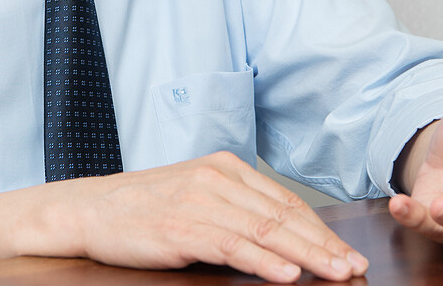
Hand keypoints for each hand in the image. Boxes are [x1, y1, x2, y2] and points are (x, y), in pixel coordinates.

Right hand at [72, 152, 366, 281]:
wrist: (88, 209)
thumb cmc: (143, 209)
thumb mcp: (195, 197)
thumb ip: (236, 211)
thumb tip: (283, 241)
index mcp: (225, 168)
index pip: (285, 202)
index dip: (320, 231)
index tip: (347, 254)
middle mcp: (216, 179)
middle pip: (282, 216)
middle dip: (323, 246)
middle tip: (354, 269)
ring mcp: (199, 202)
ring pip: (264, 230)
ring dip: (305, 256)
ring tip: (334, 274)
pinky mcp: (180, 227)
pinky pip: (231, 246)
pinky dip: (262, 261)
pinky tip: (286, 274)